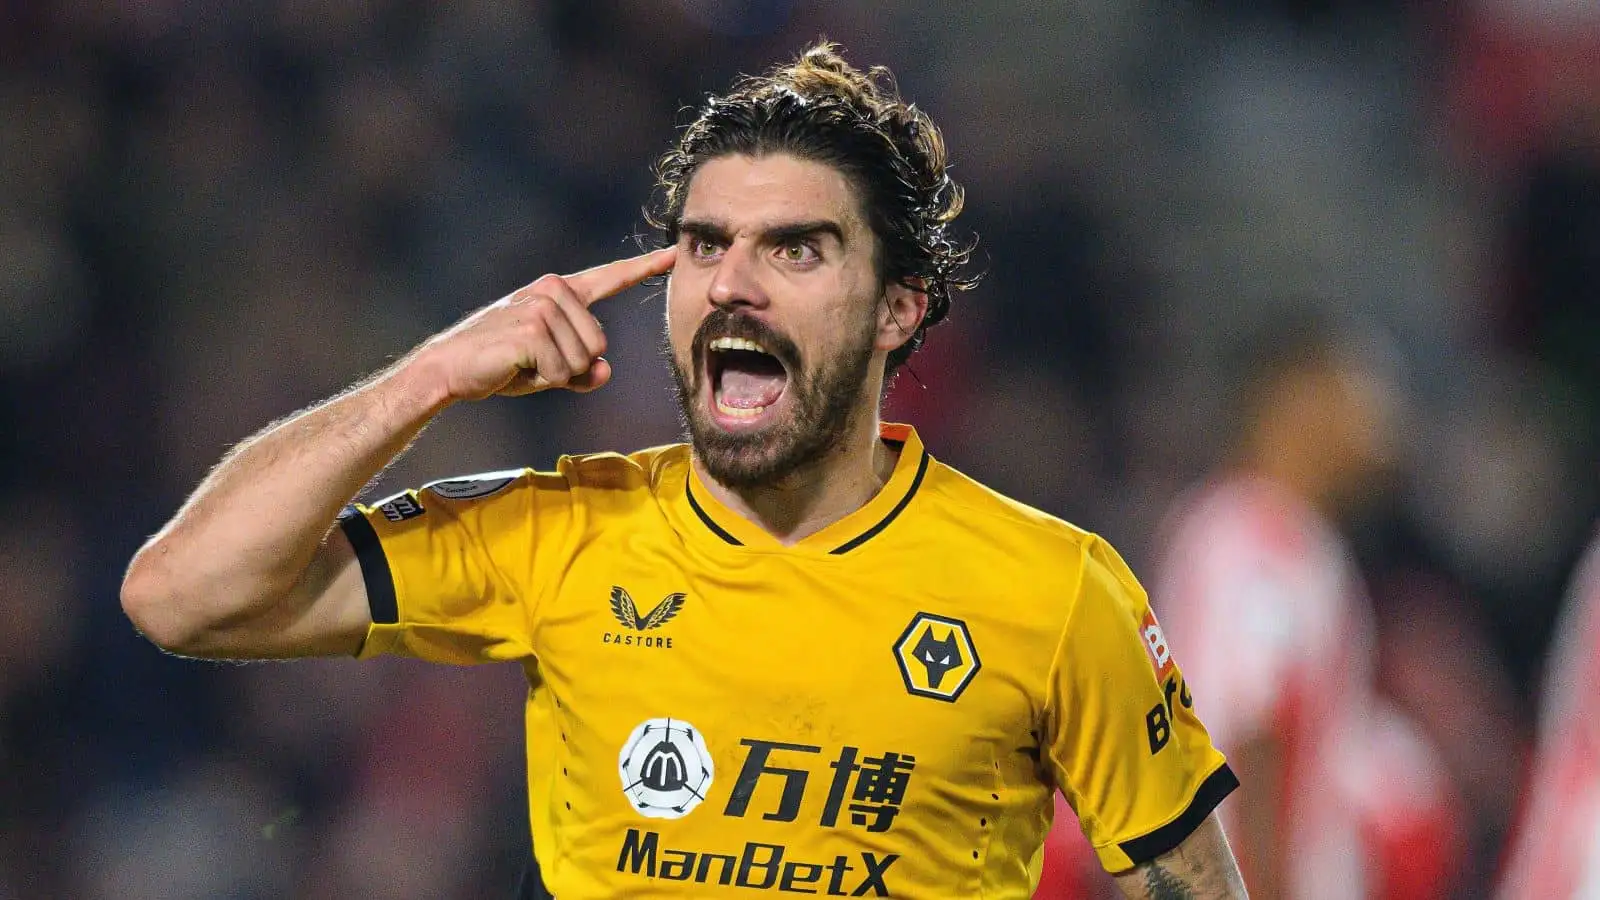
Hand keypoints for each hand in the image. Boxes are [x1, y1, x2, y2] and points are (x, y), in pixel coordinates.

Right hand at [411, 247, 675, 401]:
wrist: (449, 369)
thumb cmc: (501, 364)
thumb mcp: (550, 368)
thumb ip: (583, 372)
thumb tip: (604, 372)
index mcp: (560, 292)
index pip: (609, 278)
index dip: (643, 269)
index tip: (672, 256)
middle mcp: (553, 291)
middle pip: (599, 345)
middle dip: (571, 367)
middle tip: (533, 362)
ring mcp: (542, 307)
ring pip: (582, 361)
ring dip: (555, 376)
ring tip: (522, 363)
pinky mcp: (532, 329)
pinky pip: (561, 372)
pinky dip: (542, 382)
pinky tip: (514, 367)